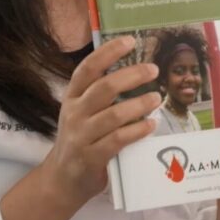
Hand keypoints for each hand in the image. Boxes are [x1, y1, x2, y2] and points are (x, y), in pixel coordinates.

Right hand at [40, 36, 162, 207]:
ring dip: (139, 104)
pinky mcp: (91, 157)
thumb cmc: (80, 137)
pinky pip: (118, 140)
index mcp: (72, 96)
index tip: (130, 41)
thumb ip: (100, 93)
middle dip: (131, 76)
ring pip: (113, 115)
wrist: (62, 178)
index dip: (108, 52)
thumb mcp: (81, 111)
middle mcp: (74, 113)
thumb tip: (136, 70)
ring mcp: (81, 136)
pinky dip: (137, 131)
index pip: (88, 68)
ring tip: (157, 98)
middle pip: (103, 88)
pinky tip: (150, 125)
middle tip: (153, 70)